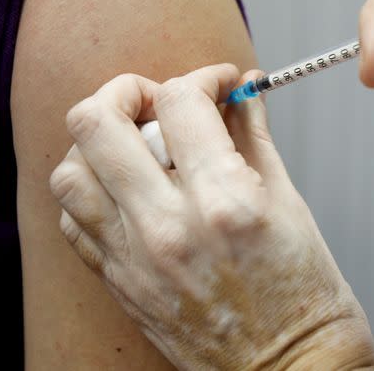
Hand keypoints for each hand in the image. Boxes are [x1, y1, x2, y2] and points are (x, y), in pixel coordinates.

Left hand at [49, 66, 373, 369]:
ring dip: (100, 143)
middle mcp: (168, 227)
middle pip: (97, 121)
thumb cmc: (304, 297)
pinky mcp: (119, 282)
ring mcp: (134, 258)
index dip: (204, 76)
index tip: (220, 82)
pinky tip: (127, 190)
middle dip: (128, 90)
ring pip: (69, 169)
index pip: (182, 100)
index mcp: (224, 201)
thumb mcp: (291, 203)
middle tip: (157, 98)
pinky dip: (92, 190)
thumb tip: (243, 94)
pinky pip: (72, 219)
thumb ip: (254, 137)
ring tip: (137, 146)